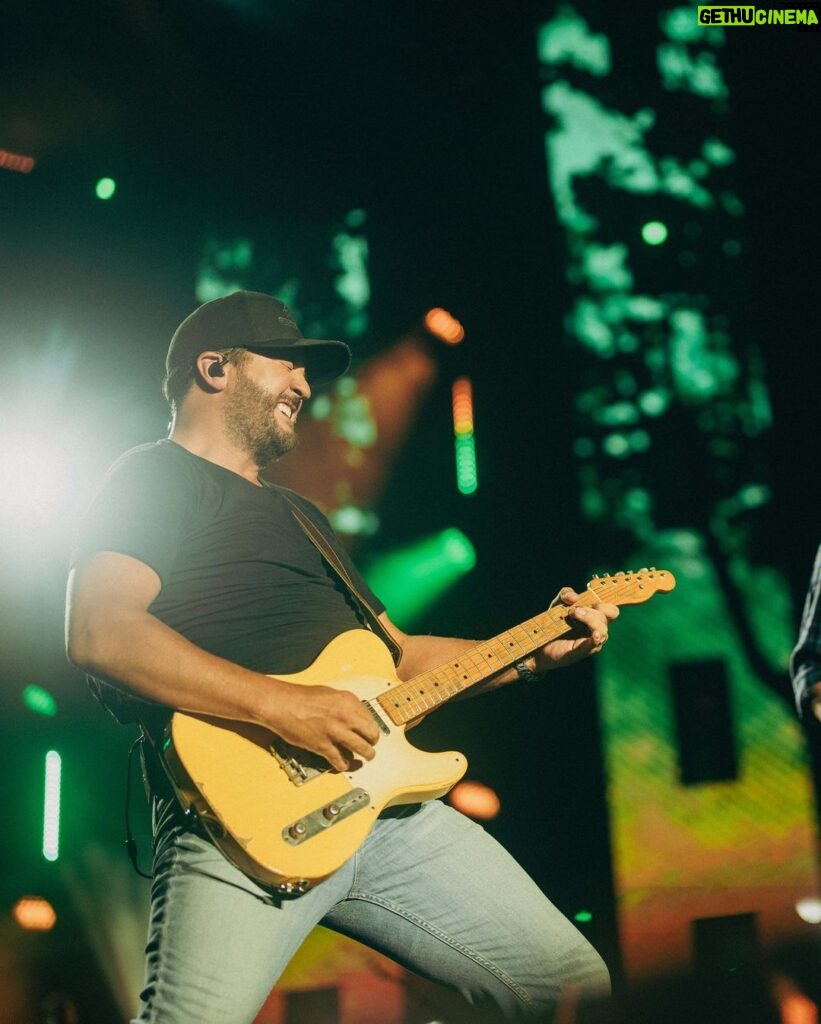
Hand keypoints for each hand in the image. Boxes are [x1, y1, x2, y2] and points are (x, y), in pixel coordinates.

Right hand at [260, 680, 380, 771]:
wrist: (281, 704)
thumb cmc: (300, 697)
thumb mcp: (328, 693)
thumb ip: (344, 704)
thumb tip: (354, 715)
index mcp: (348, 700)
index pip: (370, 717)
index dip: (370, 726)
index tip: (369, 731)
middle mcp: (345, 716)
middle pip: (372, 734)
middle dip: (372, 742)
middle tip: (370, 745)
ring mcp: (335, 732)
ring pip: (362, 749)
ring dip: (366, 755)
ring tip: (366, 757)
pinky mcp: (323, 746)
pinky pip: (340, 760)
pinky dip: (343, 765)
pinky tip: (342, 764)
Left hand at [532, 587, 619, 671]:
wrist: (538, 642)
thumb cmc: (552, 623)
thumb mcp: (557, 604)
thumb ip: (565, 594)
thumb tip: (574, 596)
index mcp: (594, 618)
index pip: (611, 610)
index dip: (604, 603)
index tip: (587, 599)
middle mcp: (596, 630)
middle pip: (607, 617)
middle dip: (592, 610)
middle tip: (574, 610)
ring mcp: (590, 642)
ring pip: (602, 630)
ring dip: (590, 619)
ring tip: (572, 614)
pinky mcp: (580, 652)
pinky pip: (593, 646)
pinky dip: (595, 639)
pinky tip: (595, 635)